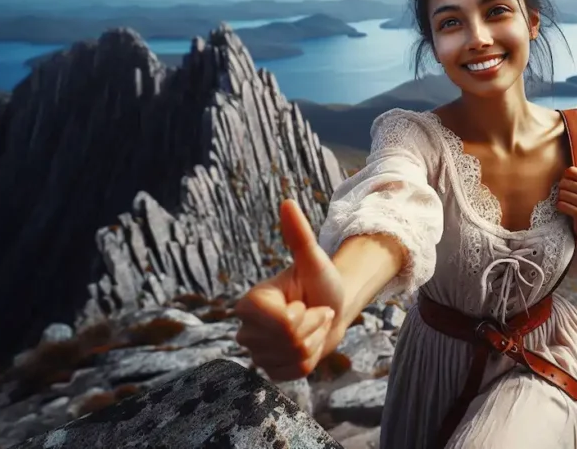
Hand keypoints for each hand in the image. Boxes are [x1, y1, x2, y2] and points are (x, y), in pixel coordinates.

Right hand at [235, 199, 347, 380]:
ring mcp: (256, 353)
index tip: (304, 302)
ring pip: (295, 358)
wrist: (331, 309)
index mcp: (249, 304)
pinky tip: (306, 344)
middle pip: (290, 342)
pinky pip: (296, 373)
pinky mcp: (269, 371)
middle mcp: (245, 330)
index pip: (283, 324)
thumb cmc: (321, 282)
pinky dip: (310, 360)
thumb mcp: (315, 260)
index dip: (304, 315)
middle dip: (312, 327)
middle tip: (311, 313)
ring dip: (313, 342)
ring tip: (310, 326)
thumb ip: (299, 235)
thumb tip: (287, 202)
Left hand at [555, 166, 576, 241]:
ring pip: (562, 194)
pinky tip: (566, 209)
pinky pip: (562, 205)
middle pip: (565, 182)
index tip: (570, 185)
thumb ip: (575, 176)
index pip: (571, 171)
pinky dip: (561, 206)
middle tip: (566, 196)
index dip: (565, 178)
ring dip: (561, 199)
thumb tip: (562, 170)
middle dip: (561, 189)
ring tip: (567, 202)